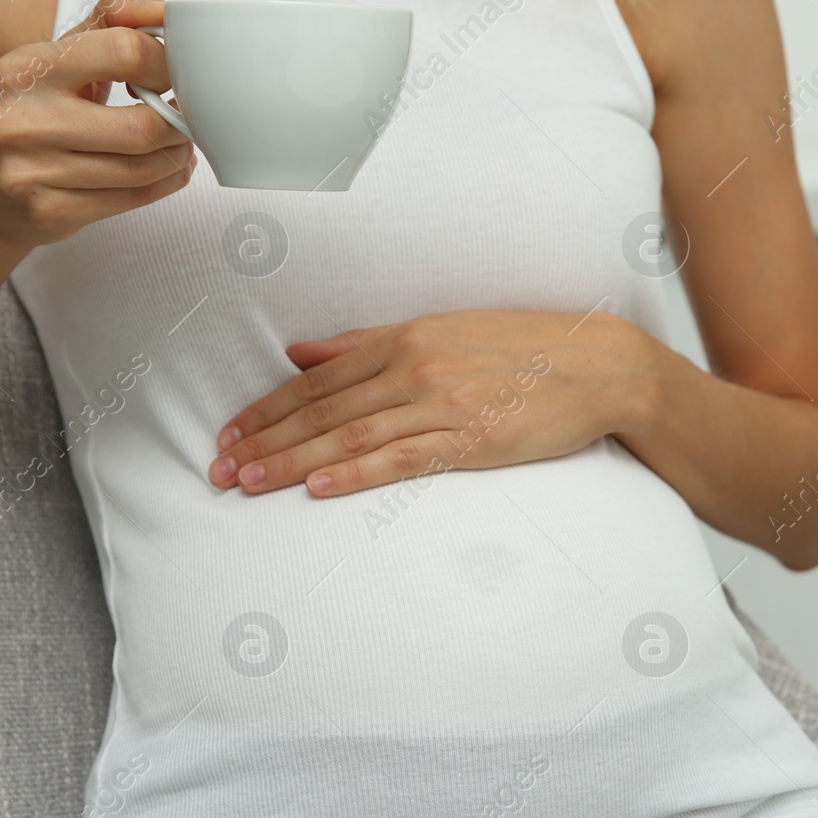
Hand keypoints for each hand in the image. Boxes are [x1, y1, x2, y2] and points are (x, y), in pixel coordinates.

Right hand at [0, 0, 192, 245]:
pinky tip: (170, 170)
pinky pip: (132, 197)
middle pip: (141, 126)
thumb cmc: (32, 116)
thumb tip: (154, 8)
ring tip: (180, 144)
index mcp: (25, 67)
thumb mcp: (55, 59)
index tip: (174, 72)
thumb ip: (106, 23)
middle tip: (188, 117)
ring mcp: (33, 170)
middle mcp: (23, 118)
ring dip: (176, 156)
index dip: (165, 62)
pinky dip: (166, 183)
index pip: (124, 52)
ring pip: (142, 167)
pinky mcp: (51, 211)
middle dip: (180, 124)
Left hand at [206, 310, 657, 496]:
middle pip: (323, 408)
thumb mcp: (440, 331)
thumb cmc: (522, 348)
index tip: (229, 432)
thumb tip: (299, 352)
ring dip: (293, 461)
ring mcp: (444, 401)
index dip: (267, 408)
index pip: (317, 378)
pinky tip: (317, 486)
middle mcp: (416, 365)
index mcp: (405, 337)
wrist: (598, 364)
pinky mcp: (473, 438)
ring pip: (350, 434)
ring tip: (248, 483)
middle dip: (265, 440)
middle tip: (219, 468)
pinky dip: (355, 471)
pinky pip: (402, 457)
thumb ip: (366, 343)